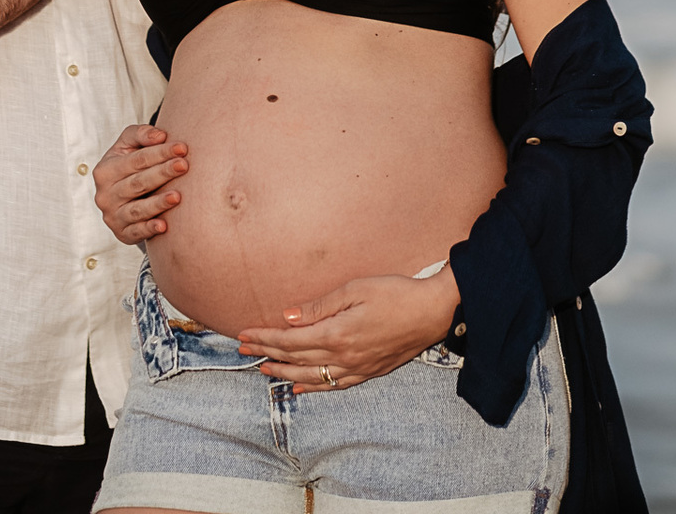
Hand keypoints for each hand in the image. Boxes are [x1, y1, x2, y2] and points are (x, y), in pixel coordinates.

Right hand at [93, 124, 188, 243]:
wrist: (120, 196)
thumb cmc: (128, 166)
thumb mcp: (127, 145)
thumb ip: (141, 134)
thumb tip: (160, 135)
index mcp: (105, 170)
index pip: (136, 160)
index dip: (160, 153)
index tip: (182, 147)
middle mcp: (105, 194)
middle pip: (138, 183)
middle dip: (163, 173)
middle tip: (184, 165)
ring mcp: (112, 216)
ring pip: (137, 209)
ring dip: (158, 203)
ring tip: (177, 196)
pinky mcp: (121, 233)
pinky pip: (135, 232)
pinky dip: (149, 229)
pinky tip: (164, 225)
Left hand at [237, 269, 458, 390]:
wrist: (432, 313)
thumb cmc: (394, 293)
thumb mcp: (355, 289)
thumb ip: (320, 306)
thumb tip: (288, 317)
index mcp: (337, 334)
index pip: (290, 339)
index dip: (265, 337)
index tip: (245, 333)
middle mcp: (343, 357)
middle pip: (296, 358)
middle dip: (267, 353)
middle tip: (243, 350)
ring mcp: (356, 368)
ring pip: (312, 376)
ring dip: (284, 373)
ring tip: (264, 369)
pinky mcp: (369, 372)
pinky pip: (334, 385)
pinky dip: (313, 387)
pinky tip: (300, 387)